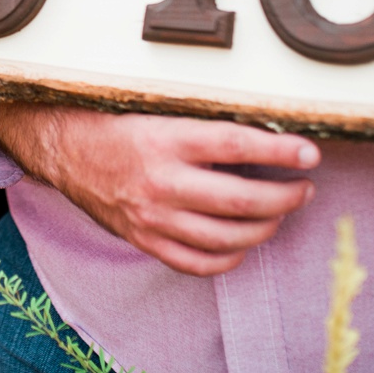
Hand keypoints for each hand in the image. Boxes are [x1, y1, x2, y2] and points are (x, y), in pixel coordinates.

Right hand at [0, 101, 318, 275]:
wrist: (63, 148)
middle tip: (304, 187)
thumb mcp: (156, 109)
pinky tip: (242, 243)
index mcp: (165, 139)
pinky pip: (198, 262)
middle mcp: (161, 181)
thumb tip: (263, 133)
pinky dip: (229, 258)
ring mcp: (153, 216)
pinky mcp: (145, 239)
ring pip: (226, 237)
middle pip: (241, 200)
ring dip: (266, 228)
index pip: (237, 145)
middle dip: (285, 196)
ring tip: (280, 213)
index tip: (309, 153)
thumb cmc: (114, 122)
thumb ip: (202, 125)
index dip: (280, 150)